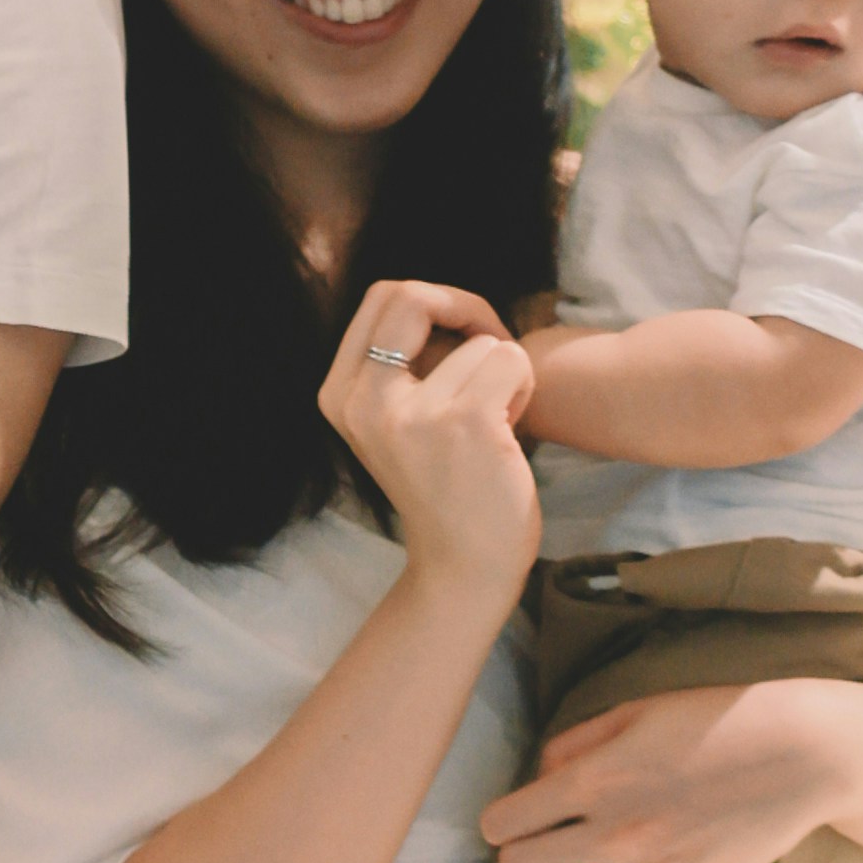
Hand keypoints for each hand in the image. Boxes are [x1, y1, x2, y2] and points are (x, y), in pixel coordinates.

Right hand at [317, 286, 543, 615]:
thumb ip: (399, 366)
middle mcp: (363, 401)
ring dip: (503, 371)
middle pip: (411, 295)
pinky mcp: (465, 422)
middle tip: (488, 348)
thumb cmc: (443, 487)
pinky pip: (510, 361)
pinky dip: (524, 389)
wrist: (465, 567)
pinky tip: (512, 431)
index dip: (432, 300)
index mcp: (338, 395)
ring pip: (481, 339)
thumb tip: (440, 298)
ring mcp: (412, 413)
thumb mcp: (394, 422)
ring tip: (496, 419)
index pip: (382, 298)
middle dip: (464, 308)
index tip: (461, 334)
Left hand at [479, 670, 862, 862]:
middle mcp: (615, 830)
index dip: (497, 822)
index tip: (508, 819)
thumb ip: (576, 744)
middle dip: (511, 861)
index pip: (507, 821)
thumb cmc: (719, 720)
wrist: (804, 756)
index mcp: (597, 778)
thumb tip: (539, 777)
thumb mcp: (637, 712)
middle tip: (521, 853)